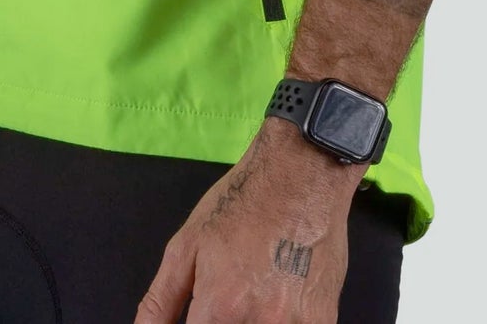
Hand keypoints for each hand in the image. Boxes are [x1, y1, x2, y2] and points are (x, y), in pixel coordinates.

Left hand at [134, 117, 365, 323]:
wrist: (301, 176)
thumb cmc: (240, 205)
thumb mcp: (186, 246)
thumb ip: (160, 301)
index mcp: (221, 306)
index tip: (201, 314)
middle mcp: (262, 322)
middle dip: (223, 320)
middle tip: (230, 295)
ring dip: (251, 319)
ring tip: (254, 291)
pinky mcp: (326, 321)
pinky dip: (281, 320)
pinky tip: (277, 296)